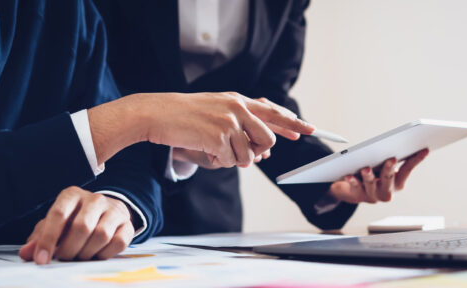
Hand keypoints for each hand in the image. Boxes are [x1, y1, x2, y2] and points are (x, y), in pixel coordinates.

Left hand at [18, 187, 133, 263]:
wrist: (105, 213)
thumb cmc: (74, 220)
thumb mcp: (54, 225)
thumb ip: (39, 238)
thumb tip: (27, 253)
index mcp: (72, 195)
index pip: (58, 215)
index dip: (48, 239)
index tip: (41, 259)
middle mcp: (95, 199)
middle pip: (82, 227)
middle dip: (69, 249)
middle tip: (64, 258)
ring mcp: (114, 210)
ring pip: (101, 235)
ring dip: (86, 253)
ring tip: (79, 256)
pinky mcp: (127, 224)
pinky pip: (118, 243)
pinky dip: (104, 254)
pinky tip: (96, 254)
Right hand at [88, 92, 314, 168]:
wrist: (156, 113)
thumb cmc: (184, 115)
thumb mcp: (216, 109)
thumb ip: (239, 122)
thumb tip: (262, 148)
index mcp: (239, 101)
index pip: (273, 112)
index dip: (293, 122)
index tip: (310, 129)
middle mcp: (238, 108)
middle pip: (267, 140)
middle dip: (256, 153)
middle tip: (236, 153)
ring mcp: (229, 122)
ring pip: (248, 155)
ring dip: (232, 159)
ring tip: (213, 147)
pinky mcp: (218, 137)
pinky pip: (230, 161)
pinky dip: (219, 161)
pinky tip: (205, 149)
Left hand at [328, 149, 428, 203]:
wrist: (355, 191)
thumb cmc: (375, 174)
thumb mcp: (386, 167)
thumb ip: (394, 158)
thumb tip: (402, 140)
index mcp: (398, 183)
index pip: (408, 169)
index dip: (416, 159)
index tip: (424, 149)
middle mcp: (387, 191)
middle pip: (389, 179)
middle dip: (390, 169)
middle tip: (392, 159)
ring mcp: (372, 195)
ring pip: (371, 185)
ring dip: (369, 177)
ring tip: (366, 169)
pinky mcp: (358, 196)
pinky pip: (355, 188)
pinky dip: (352, 181)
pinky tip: (348, 175)